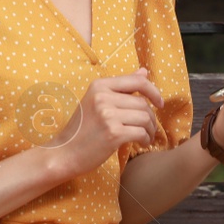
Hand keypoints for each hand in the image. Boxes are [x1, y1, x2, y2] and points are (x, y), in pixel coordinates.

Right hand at [43, 70, 164, 180]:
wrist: (64, 152)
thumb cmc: (82, 129)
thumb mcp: (97, 101)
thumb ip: (121, 87)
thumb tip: (144, 71)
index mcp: (99, 86)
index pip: (137, 81)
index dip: (153, 91)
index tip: (159, 103)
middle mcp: (102, 97)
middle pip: (143, 103)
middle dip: (151, 117)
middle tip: (149, 128)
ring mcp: (107, 115)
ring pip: (145, 118)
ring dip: (150, 129)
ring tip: (146, 136)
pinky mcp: (113, 133)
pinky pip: (141, 132)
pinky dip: (146, 139)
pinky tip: (141, 143)